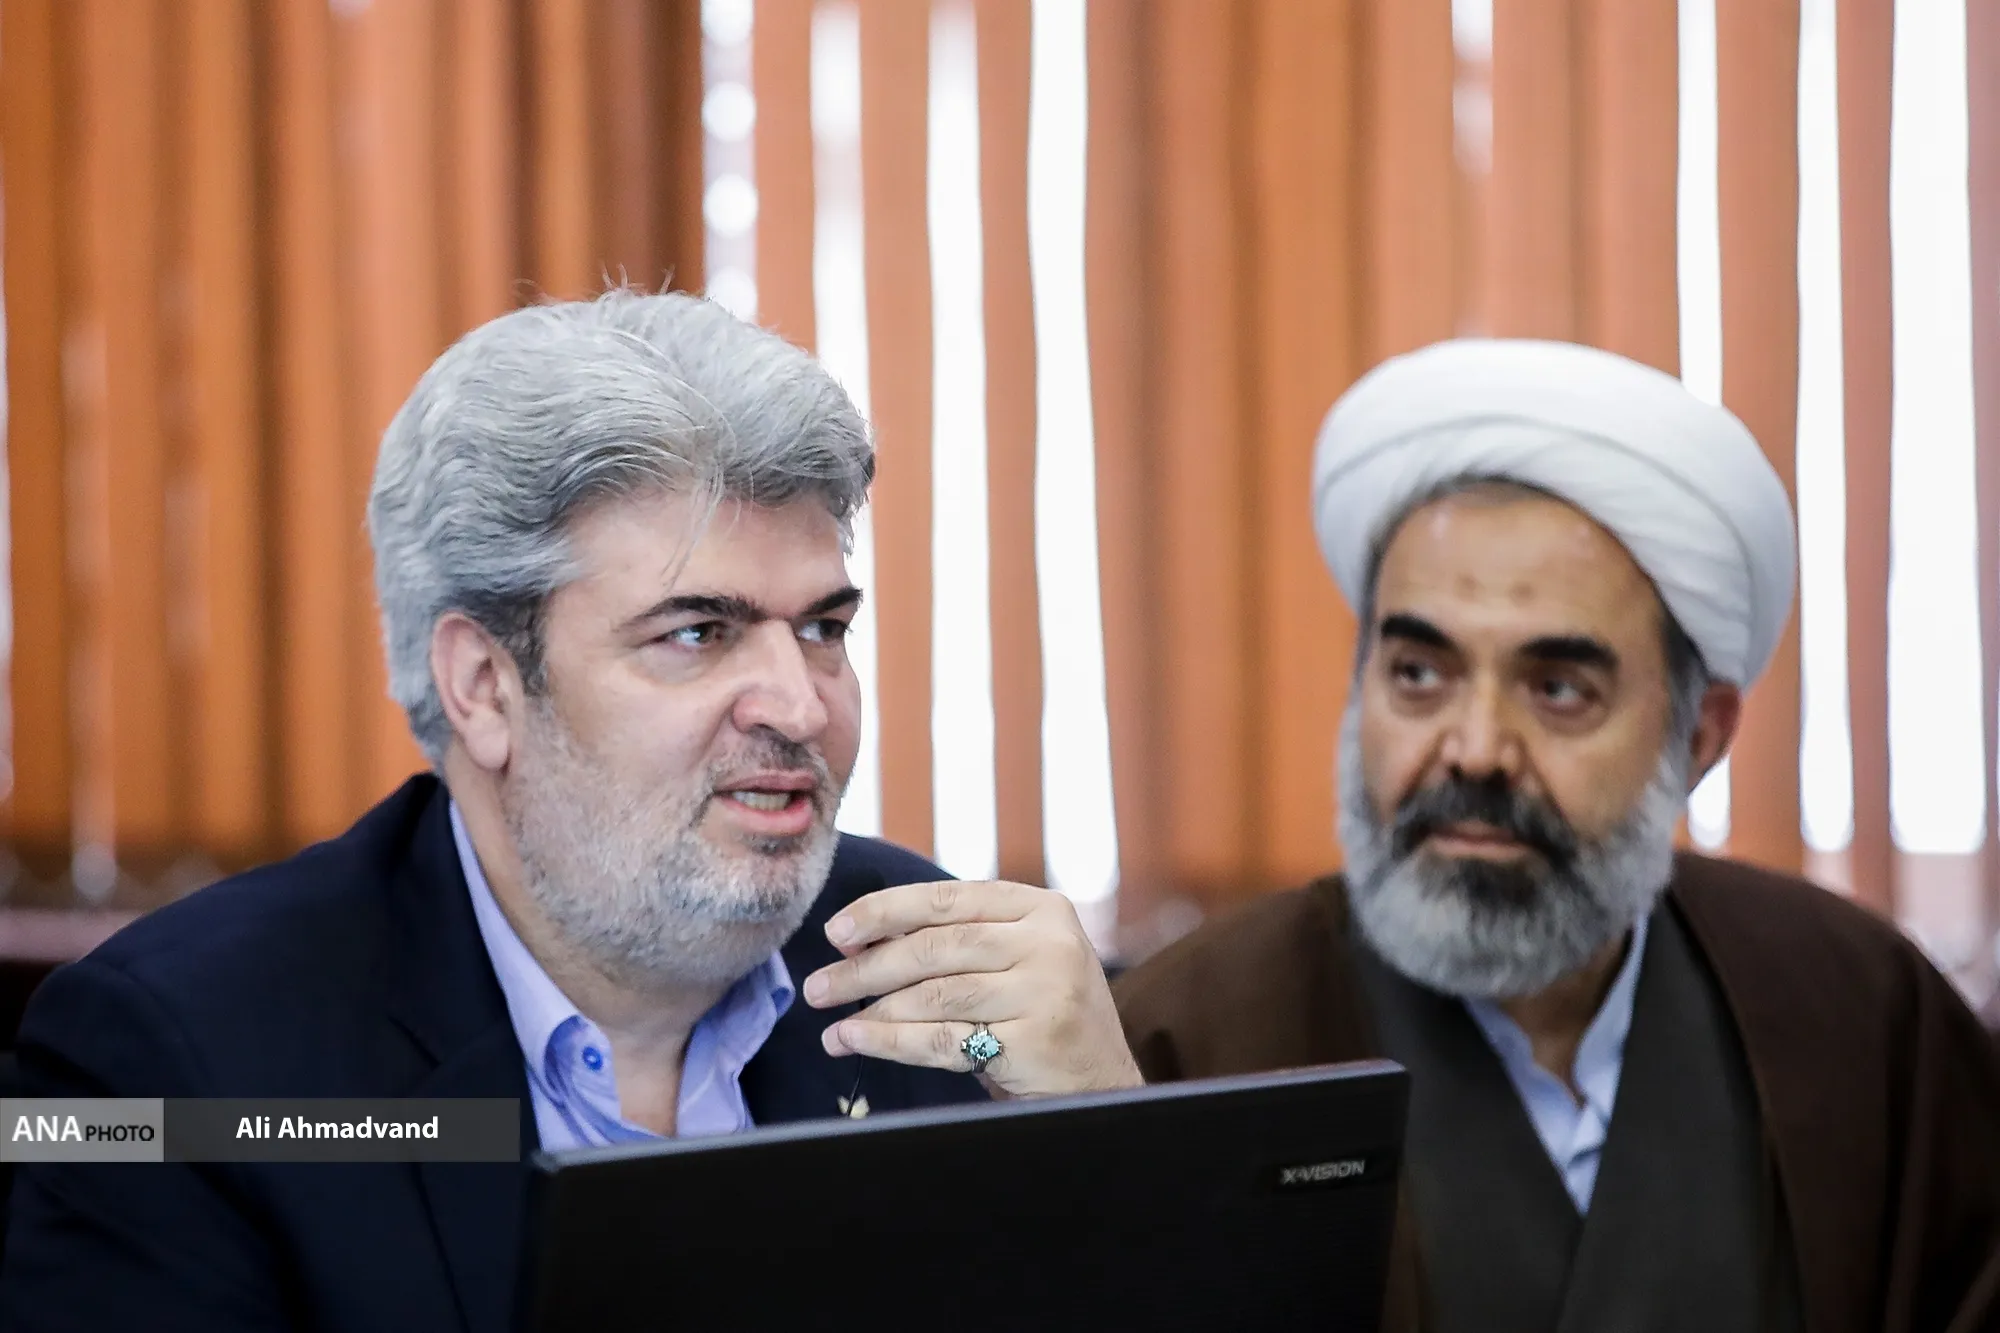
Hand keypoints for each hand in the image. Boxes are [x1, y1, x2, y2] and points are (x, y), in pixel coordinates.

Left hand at [800, 880, 1143, 1097]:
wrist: (1103, 1085)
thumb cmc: (1041, 1018)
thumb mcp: (1015, 962)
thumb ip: (957, 942)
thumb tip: (856, 939)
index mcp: (1041, 908)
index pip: (947, 898)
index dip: (884, 911)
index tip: (836, 931)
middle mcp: (1048, 942)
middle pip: (935, 948)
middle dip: (866, 968)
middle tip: (818, 986)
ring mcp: (1045, 990)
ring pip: (935, 994)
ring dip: (873, 1010)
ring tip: (833, 1023)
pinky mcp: (1035, 1041)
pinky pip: (945, 1040)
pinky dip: (892, 1040)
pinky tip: (857, 1040)